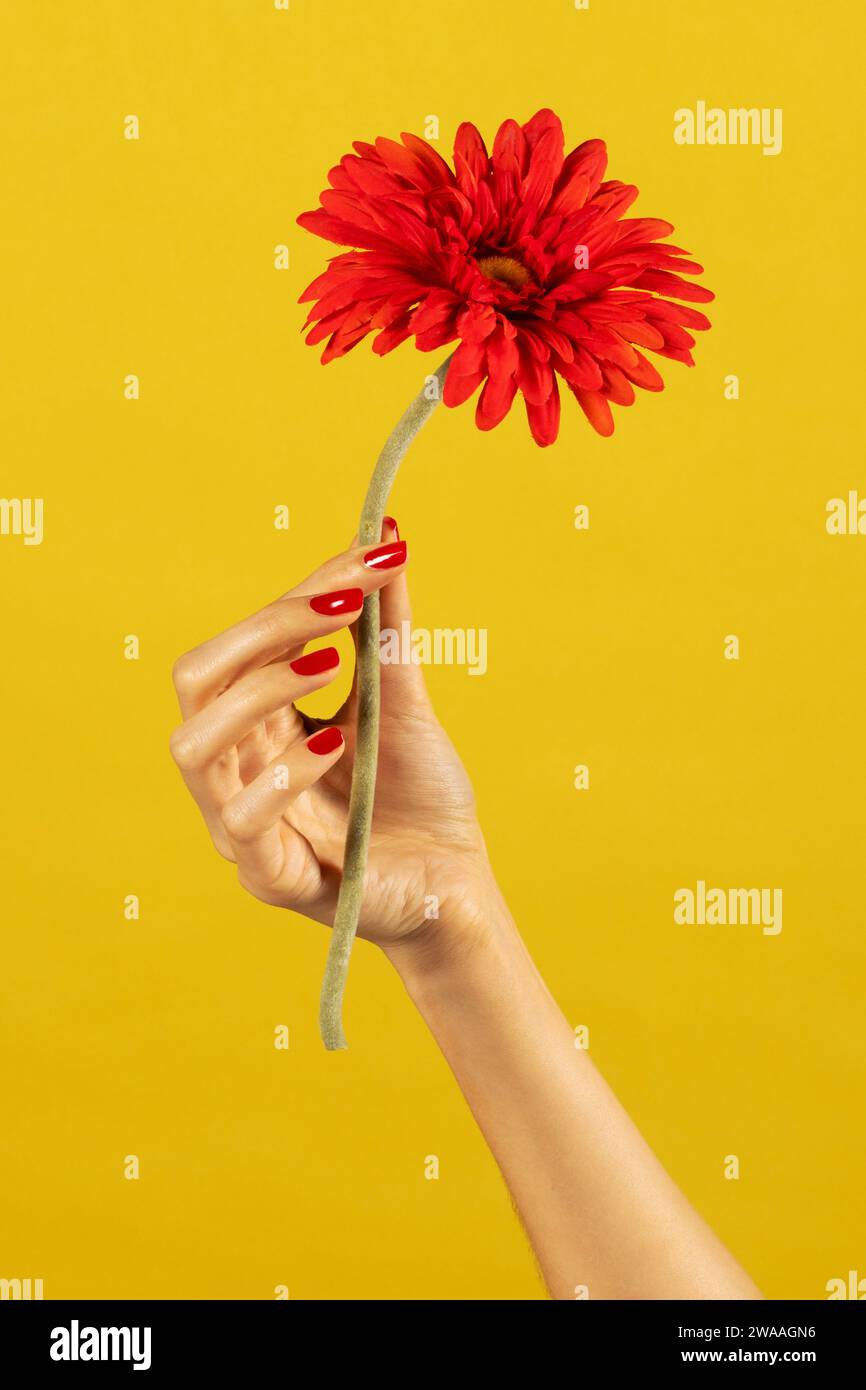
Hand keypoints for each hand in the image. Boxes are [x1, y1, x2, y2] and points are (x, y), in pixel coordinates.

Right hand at [170, 522, 496, 949]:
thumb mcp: (402, 702)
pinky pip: (240, 821)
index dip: (304, 590)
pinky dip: (282, 775)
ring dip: (260, 690)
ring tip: (333, 665)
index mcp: (261, 720)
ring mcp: (242, 822)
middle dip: (266, 626)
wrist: (456, 882)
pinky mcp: (268, 876)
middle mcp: (239, 764)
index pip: (249, 639)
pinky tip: (333, 747)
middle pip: (198, 678)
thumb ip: (386, 630)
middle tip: (345, 606)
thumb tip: (387, 536)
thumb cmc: (419, 795)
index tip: (373, 556)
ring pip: (197, 744)